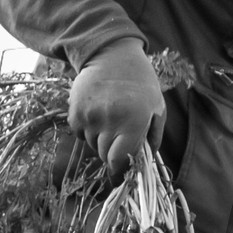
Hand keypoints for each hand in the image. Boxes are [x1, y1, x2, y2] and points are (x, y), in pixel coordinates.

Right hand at [68, 39, 164, 178]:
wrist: (112, 56)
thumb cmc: (141, 83)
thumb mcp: (157, 108)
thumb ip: (153, 137)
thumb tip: (146, 162)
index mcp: (133, 122)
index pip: (118, 160)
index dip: (119, 171)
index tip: (121, 176)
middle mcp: (108, 121)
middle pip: (104, 154)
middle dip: (112, 154)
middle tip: (119, 141)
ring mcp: (89, 116)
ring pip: (91, 144)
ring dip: (99, 141)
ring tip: (110, 122)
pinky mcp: (74, 110)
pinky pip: (78, 133)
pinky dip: (86, 131)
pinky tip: (97, 116)